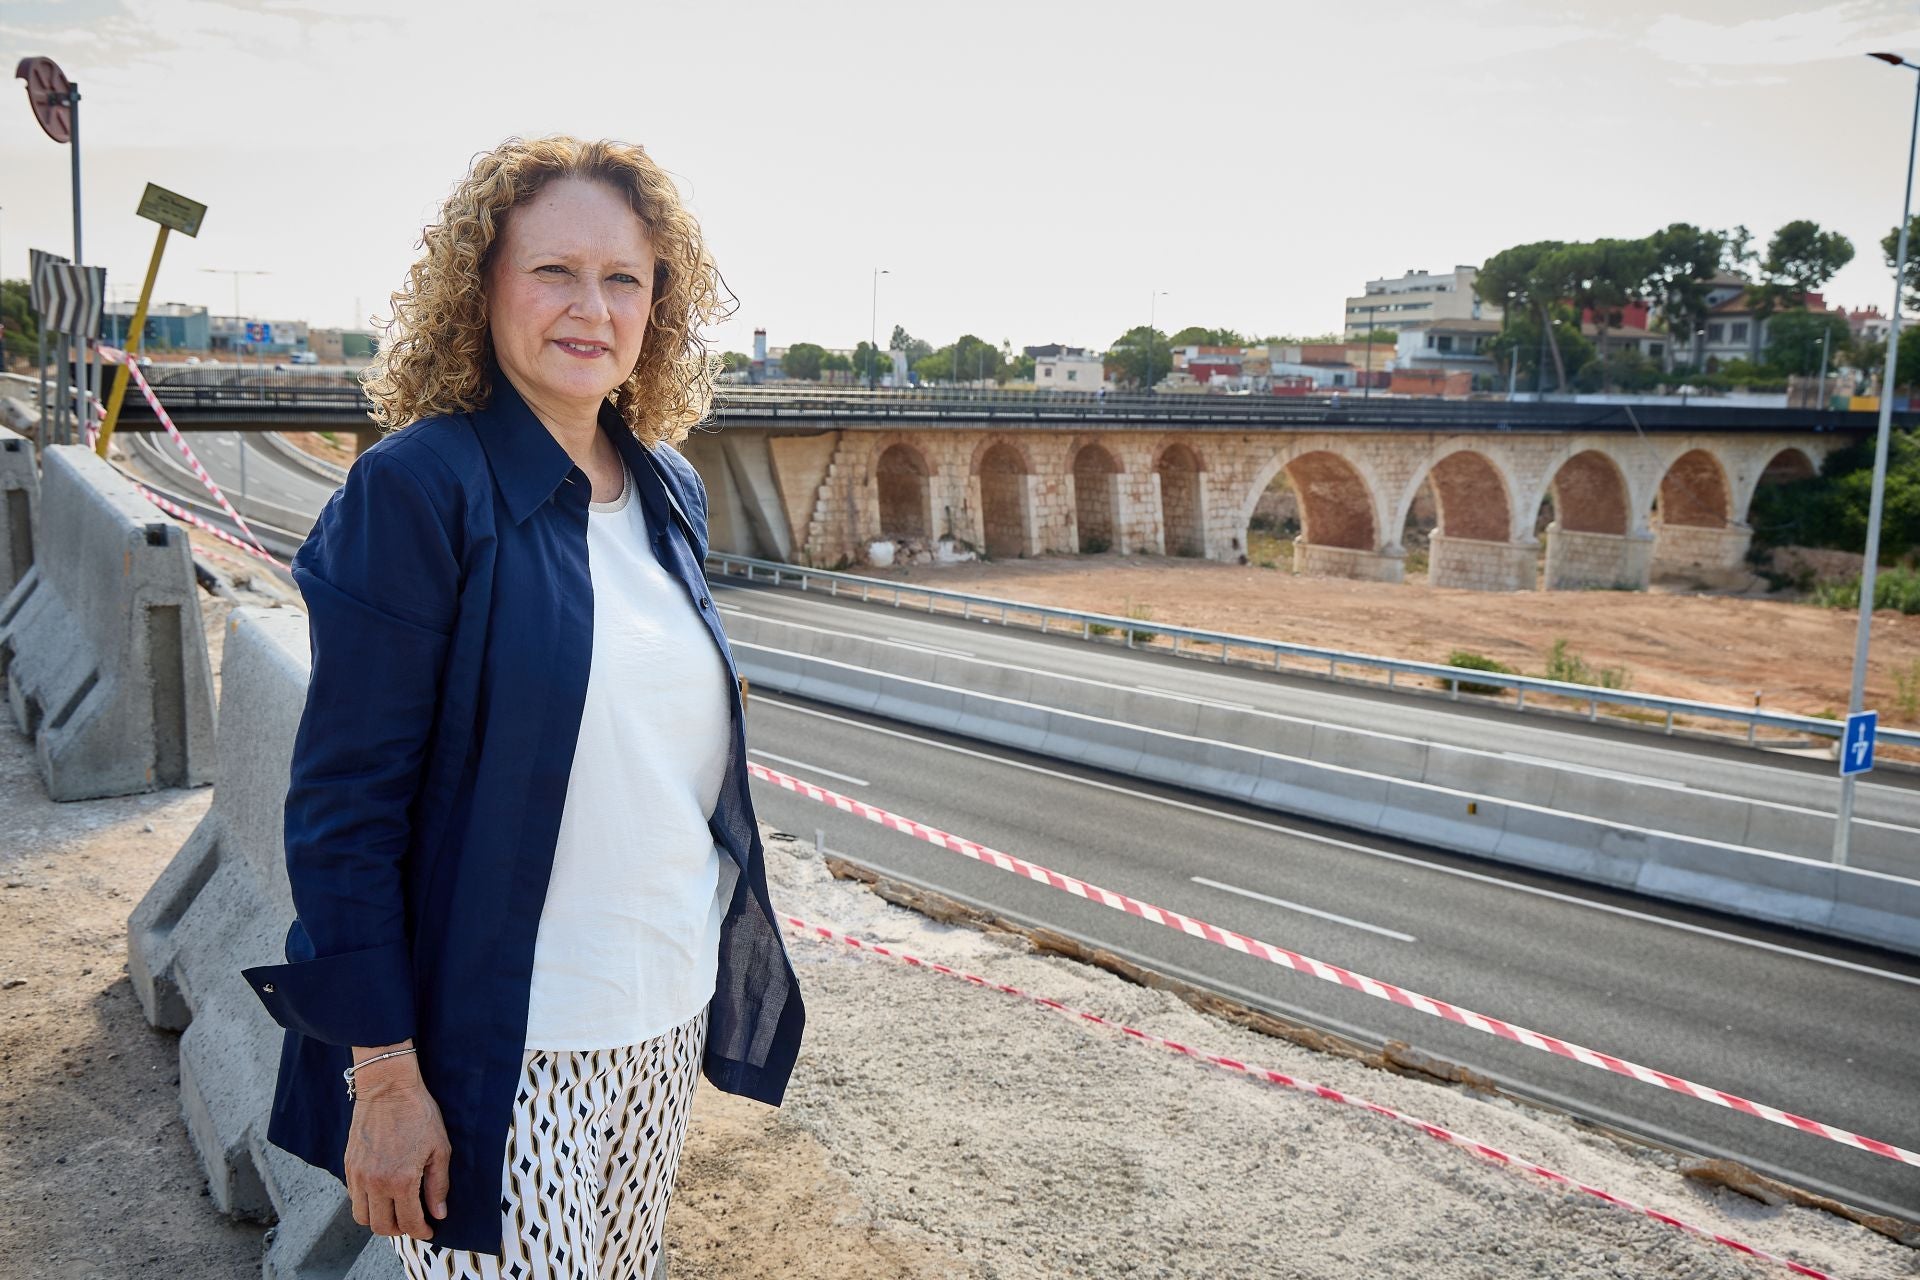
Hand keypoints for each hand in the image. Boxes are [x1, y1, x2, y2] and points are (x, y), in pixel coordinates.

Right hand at [344, 1045, 451, 1240]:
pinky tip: (383, 1193)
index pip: (409, 1222)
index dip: (421, 1232)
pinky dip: (367, 1203)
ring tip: (396, 1211)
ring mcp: (358, 1175)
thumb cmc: (418, 1113)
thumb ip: (438, 1185)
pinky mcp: (349, 1166)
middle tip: (413, 1222)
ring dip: (379, 1220)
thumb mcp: (439, 1148)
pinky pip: (354, 1197)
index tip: (429, 1231)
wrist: (388, 1087)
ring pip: (362, 1217)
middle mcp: (375, 1183)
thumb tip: (439, 1213)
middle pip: (381, 1227)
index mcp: (401, 1180)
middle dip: (400, 1230)